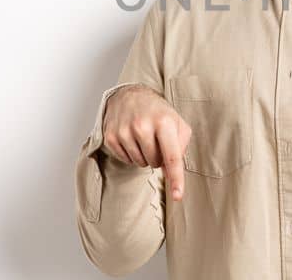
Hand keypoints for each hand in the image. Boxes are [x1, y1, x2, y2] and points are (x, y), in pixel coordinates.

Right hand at [101, 84, 191, 201]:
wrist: (130, 95)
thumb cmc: (158, 112)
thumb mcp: (177, 123)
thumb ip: (181, 146)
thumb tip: (173, 171)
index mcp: (164, 122)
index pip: (172, 156)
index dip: (176, 178)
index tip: (178, 196)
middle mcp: (142, 125)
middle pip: (155, 163)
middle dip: (158, 157)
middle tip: (156, 140)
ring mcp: (124, 131)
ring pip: (140, 163)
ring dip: (144, 156)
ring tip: (144, 138)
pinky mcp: (110, 136)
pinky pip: (126, 160)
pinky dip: (131, 154)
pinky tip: (132, 139)